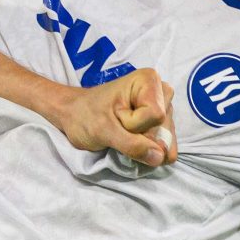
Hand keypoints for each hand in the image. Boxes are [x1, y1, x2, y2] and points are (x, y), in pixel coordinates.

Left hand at [54, 66, 177, 166]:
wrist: (74, 115)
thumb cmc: (85, 116)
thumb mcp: (103, 131)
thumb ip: (132, 145)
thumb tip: (160, 157)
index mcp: (149, 81)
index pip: (156, 115)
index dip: (134, 125)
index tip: (114, 118)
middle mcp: (162, 92)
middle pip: (163, 128)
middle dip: (141, 137)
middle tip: (118, 128)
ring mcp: (164, 108)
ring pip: (165, 139)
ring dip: (144, 145)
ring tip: (123, 133)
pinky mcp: (162, 124)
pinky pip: (165, 146)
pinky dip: (148, 150)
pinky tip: (133, 142)